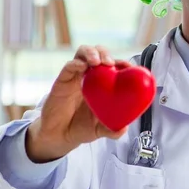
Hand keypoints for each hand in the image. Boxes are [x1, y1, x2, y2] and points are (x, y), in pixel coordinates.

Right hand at [26, 45, 129, 162]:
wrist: (59, 135)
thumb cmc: (81, 127)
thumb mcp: (100, 130)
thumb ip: (112, 130)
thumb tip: (123, 129)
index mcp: (103, 84)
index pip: (114, 65)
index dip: (122, 63)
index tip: (129, 67)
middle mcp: (90, 76)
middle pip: (98, 53)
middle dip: (105, 53)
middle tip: (110, 63)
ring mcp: (76, 76)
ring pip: (83, 54)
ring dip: (91, 53)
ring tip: (97, 62)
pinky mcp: (62, 81)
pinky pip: (68, 67)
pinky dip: (75, 64)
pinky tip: (82, 67)